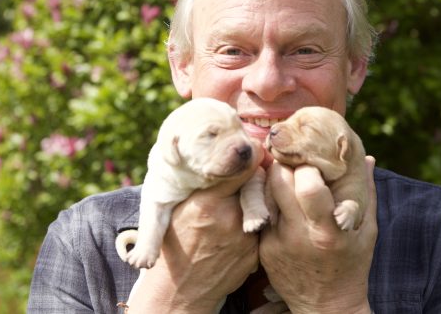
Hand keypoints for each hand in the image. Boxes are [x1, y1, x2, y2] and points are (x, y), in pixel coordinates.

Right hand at [128, 171, 259, 312]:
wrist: (182, 288)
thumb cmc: (177, 242)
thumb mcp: (181, 207)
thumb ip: (205, 184)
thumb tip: (228, 157)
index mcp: (207, 203)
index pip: (241, 167)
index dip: (247, 157)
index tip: (250, 151)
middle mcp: (230, 218)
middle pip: (257, 182)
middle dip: (255, 175)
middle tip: (253, 169)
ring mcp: (246, 237)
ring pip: (263, 202)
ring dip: (259, 196)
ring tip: (246, 196)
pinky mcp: (256, 252)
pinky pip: (264, 225)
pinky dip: (257, 219)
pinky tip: (245, 221)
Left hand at [259, 156, 376, 313]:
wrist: (326, 306)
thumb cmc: (352, 265)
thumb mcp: (367, 231)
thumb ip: (366, 193)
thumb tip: (368, 158)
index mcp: (327, 230)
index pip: (307, 185)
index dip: (309, 166)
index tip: (315, 163)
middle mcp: (298, 235)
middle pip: (279, 181)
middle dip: (287, 165)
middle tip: (296, 162)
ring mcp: (276, 242)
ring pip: (264, 192)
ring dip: (275, 179)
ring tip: (288, 177)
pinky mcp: (263, 248)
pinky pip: (262, 212)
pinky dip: (270, 201)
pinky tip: (282, 201)